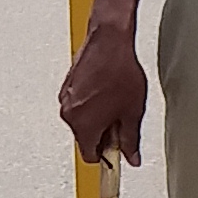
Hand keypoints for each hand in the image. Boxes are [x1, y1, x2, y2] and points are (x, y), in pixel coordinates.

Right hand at [59, 19, 150, 167]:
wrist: (109, 40)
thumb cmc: (119, 71)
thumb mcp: (132, 111)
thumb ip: (131, 140)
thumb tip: (131, 157)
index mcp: (84, 126)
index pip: (91, 157)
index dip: (107, 157)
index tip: (117, 154)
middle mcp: (69, 114)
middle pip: (85, 138)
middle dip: (103, 134)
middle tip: (122, 120)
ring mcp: (65, 99)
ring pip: (82, 121)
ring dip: (97, 118)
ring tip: (115, 101)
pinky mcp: (66, 86)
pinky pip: (78, 105)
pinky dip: (91, 104)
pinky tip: (106, 90)